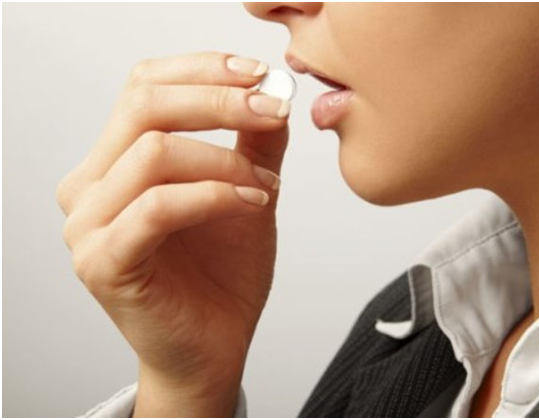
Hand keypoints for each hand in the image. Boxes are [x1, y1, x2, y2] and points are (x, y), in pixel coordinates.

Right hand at [56, 51, 289, 414]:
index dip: (201, 70)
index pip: (144, 85)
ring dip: (225, 159)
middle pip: (144, 106)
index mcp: (116, 162)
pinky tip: (253, 203)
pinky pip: (159, 206)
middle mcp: (89, 186)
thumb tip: (274, 91)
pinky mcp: (103, 262)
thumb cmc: (223, 273)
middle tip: (271, 110)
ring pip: (153, 152)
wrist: (214, 345)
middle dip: (218, 101)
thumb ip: (254, 141)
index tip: (258, 74)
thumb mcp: (247, 191)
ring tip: (267, 183)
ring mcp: (87, 225)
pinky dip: (214, 195)